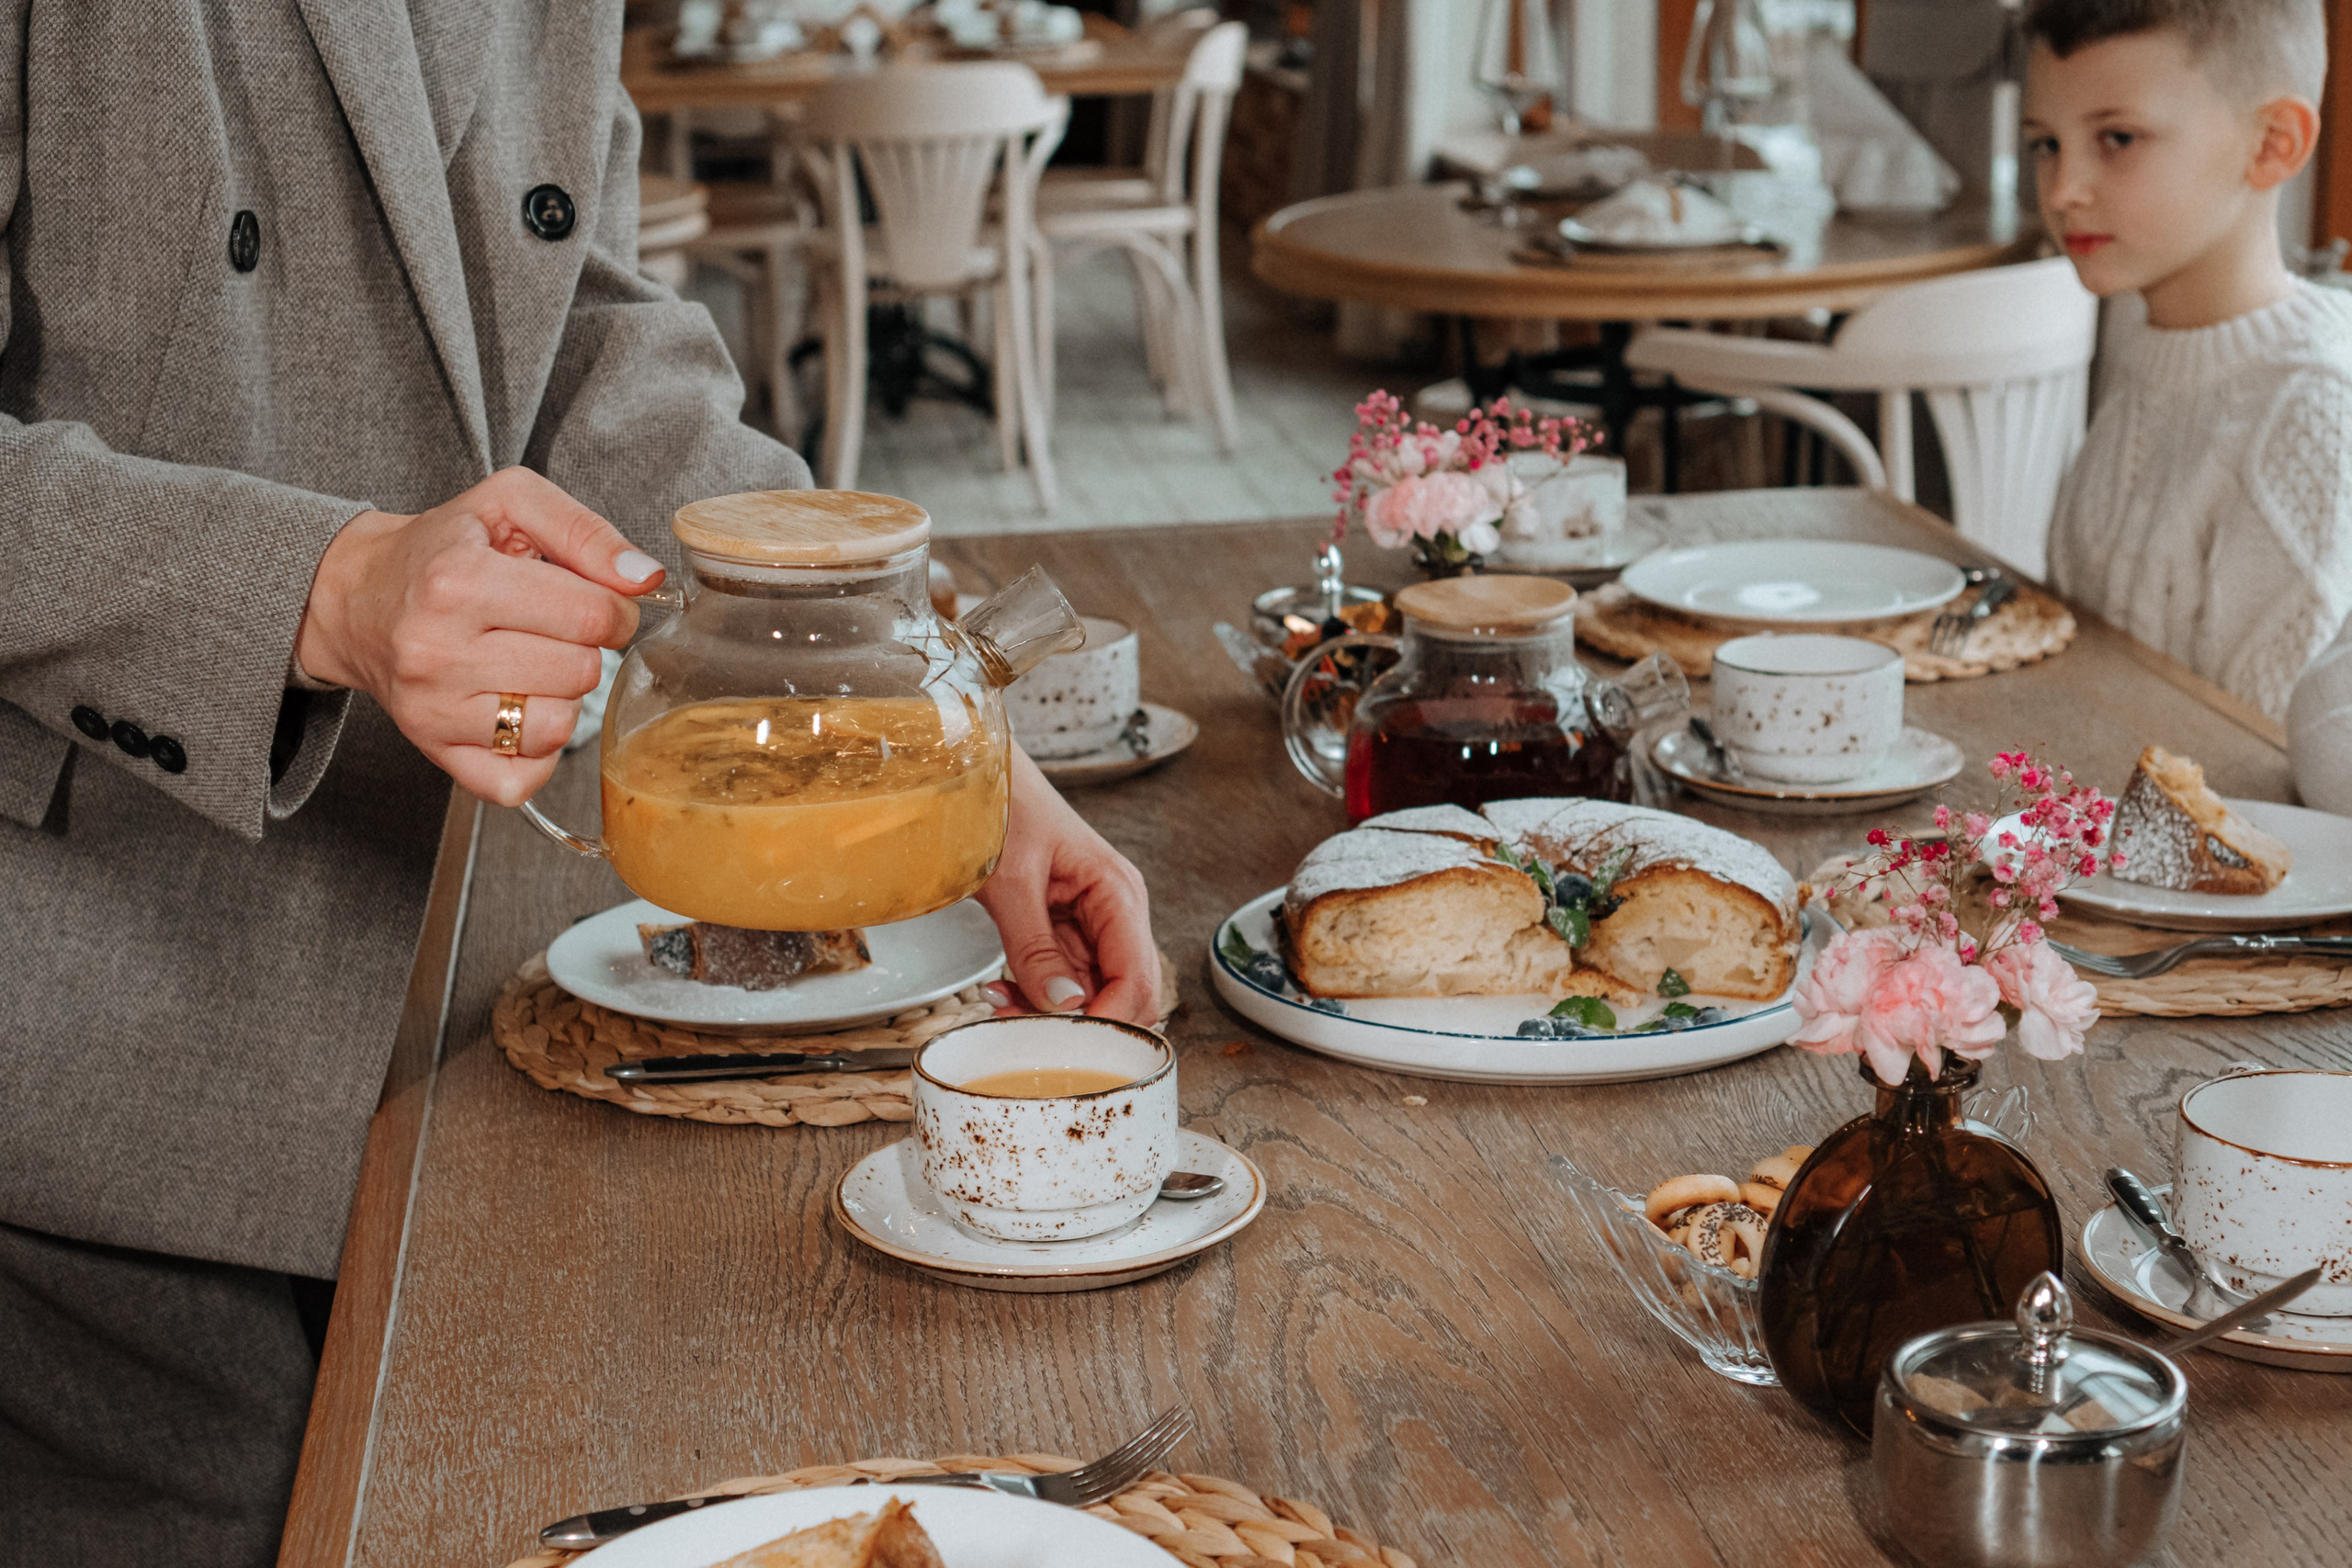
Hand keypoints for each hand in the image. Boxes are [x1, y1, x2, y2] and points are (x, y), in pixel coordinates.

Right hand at [295, 467, 665, 805]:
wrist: (357, 596)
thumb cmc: (439, 548)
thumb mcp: (509, 503)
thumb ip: (585, 530)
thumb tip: (645, 577)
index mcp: (460, 580)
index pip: (592, 615)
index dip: (614, 609)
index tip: (593, 603)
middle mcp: (439, 650)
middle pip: (580, 672)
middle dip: (584, 649)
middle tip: (552, 630)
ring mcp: (433, 708)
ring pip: (557, 728)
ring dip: (563, 697)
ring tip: (533, 665)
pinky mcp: (434, 749)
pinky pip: (518, 780)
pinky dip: (536, 753)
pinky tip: (522, 711)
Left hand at [975, 750, 1160, 1025]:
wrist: (973, 773)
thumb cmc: (999, 806)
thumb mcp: (1011, 881)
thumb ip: (1035, 948)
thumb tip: (1064, 1007)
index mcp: (1118, 892)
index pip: (1136, 978)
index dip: (1107, 1019)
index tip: (1064, 1044)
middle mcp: (1115, 911)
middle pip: (1124, 993)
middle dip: (1080, 1021)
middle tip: (1025, 1029)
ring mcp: (1091, 922)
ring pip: (1089, 993)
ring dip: (1049, 1011)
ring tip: (1000, 1003)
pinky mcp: (1063, 929)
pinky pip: (1060, 979)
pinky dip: (1033, 993)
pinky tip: (1000, 988)